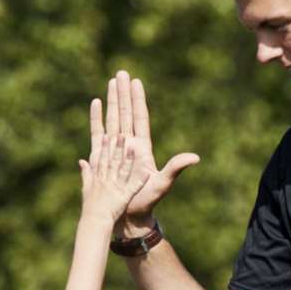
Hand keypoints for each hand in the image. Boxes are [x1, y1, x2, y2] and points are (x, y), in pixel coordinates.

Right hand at [89, 70, 198, 233]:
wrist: (130, 216)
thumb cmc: (147, 202)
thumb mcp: (163, 183)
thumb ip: (175, 168)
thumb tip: (195, 157)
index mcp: (142, 148)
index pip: (139, 118)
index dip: (137, 101)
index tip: (136, 82)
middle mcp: (129, 145)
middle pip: (125, 113)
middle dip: (123, 94)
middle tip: (121, 73)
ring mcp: (116, 150)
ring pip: (113, 119)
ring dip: (111, 101)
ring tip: (111, 82)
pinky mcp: (103, 157)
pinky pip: (98, 133)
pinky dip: (97, 118)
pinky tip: (95, 104)